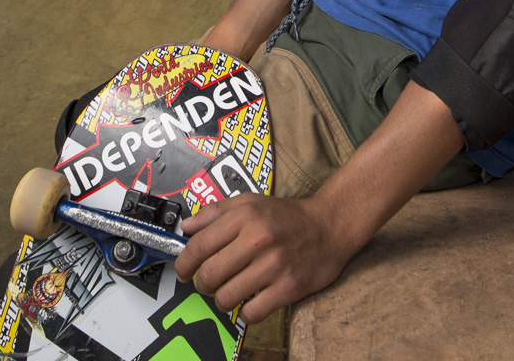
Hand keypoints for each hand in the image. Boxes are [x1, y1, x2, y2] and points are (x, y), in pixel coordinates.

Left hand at [175, 192, 359, 323]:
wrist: (330, 226)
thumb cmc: (288, 216)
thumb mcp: (251, 202)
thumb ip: (216, 212)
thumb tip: (187, 227)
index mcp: (245, 216)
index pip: (198, 246)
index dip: (183, 264)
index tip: (183, 271)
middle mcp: (258, 239)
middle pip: (209, 275)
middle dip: (201, 284)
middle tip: (207, 283)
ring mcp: (274, 265)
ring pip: (226, 297)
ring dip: (221, 300)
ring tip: (228, 292)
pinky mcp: (288, 287)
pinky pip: (252, 312)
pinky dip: (245, 312)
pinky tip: (250, 301)